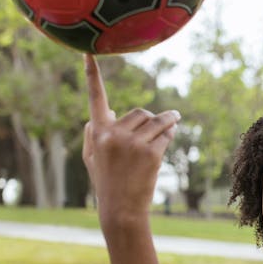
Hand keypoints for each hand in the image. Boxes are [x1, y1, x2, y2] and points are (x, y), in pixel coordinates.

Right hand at [83, 55, 179, 224]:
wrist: (122, 210)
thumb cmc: (107, 183)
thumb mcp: (92, 160)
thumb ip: (94, 134)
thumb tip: (104, 112)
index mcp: (98, 132)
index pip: (95, 98)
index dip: (92, 75)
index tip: (88, 53)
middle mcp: (113, 134)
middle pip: (139, 112)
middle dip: (150, 119)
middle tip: (157, 127)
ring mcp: (133, 144)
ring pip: (156, 121)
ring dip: (168, 120)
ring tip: (174, 120)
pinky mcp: (151, 153)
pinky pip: (165, 135)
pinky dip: (170, 135)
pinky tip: (168, 141)